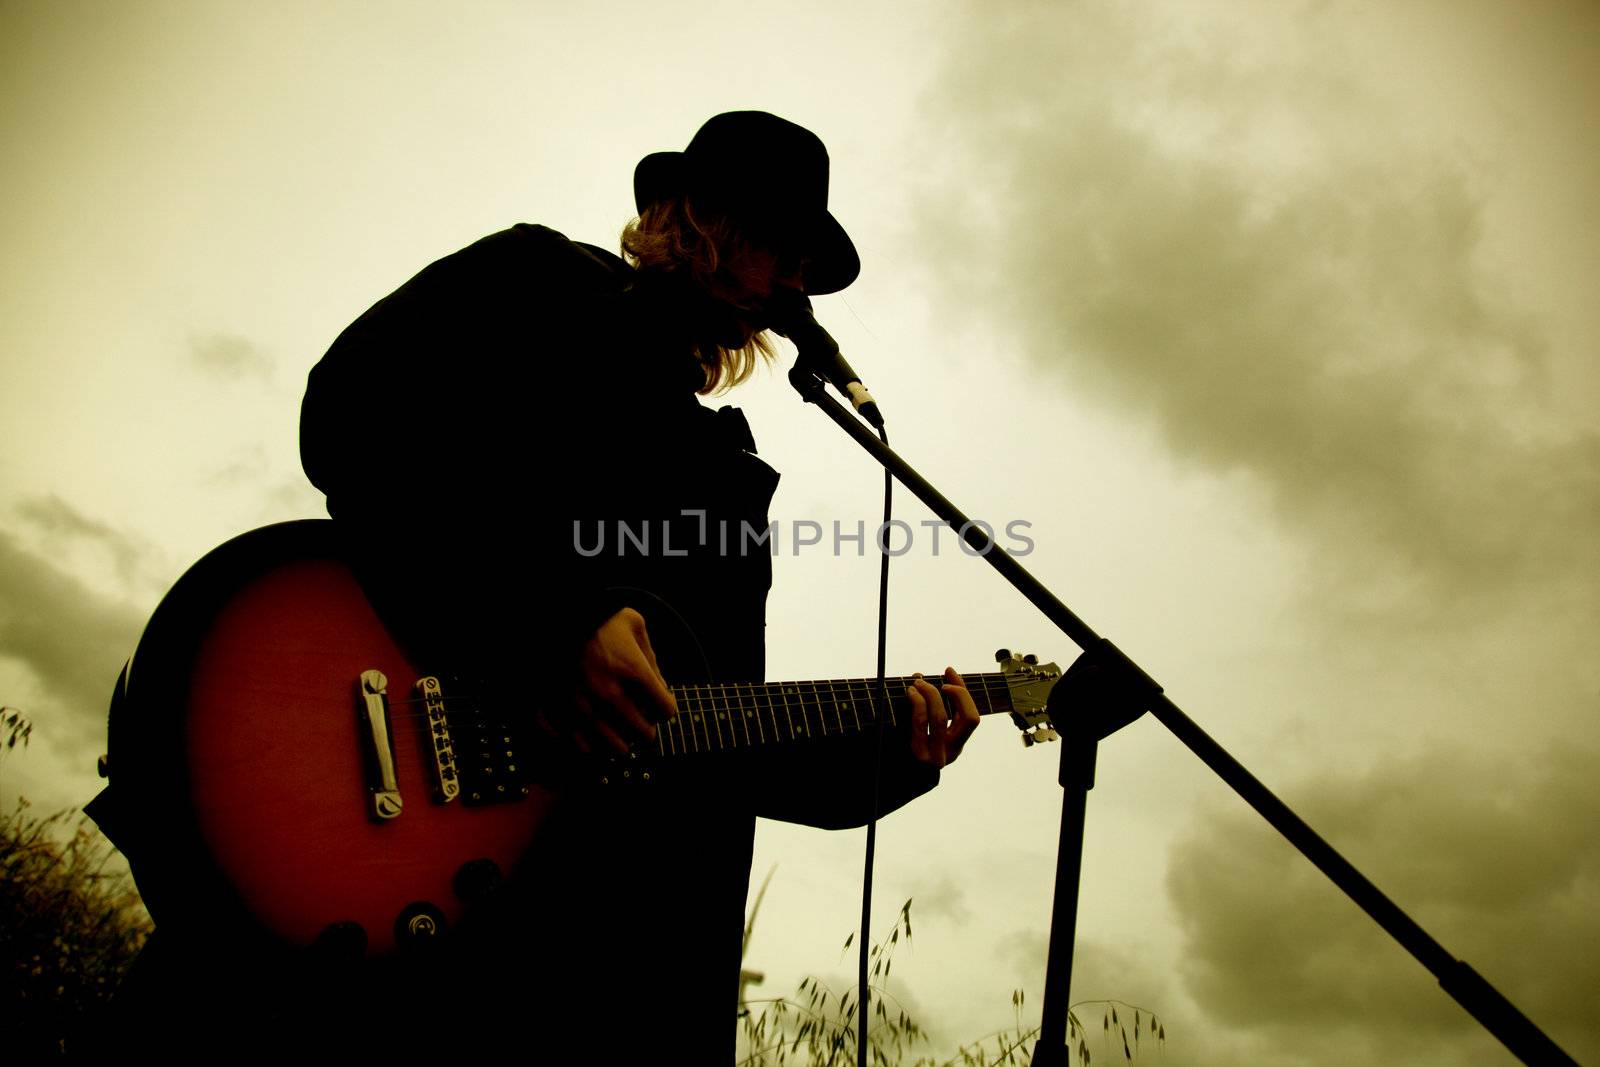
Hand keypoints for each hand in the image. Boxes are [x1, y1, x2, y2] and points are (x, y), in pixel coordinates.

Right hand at [554, 608, 678, 754]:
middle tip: (643, 721)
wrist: (551, 619)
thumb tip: (660, 686)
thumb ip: (651, 657)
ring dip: (623, 742)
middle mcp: (609, 693)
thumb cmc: (596, 619)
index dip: (666, 707)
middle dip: (648, 728)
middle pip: (645, 734)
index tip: (660, 702)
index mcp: (632, 671)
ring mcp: (583, 707)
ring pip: (615, 748)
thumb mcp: (633, 624)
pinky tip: (594, 732)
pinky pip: (582, 746)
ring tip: (622, 734)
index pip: (666, 710)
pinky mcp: (559, 714)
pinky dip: (592, 743)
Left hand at [906, 667, 980, 767]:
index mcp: (956, 746)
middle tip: (938, 682)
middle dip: (957, 692)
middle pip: (969, 718)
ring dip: (930, 693)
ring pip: (941, 717)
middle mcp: (951, 753)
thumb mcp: (923, 729)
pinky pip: (921, 722)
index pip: (972, 717)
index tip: (948, 671)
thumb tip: (929, 675)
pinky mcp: (917, 754)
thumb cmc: (901, 747)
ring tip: (917, 683)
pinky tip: (910, 693)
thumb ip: (930, 707)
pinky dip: (917, 702)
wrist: (886, 779)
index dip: (963, 690)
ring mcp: (935, 756)